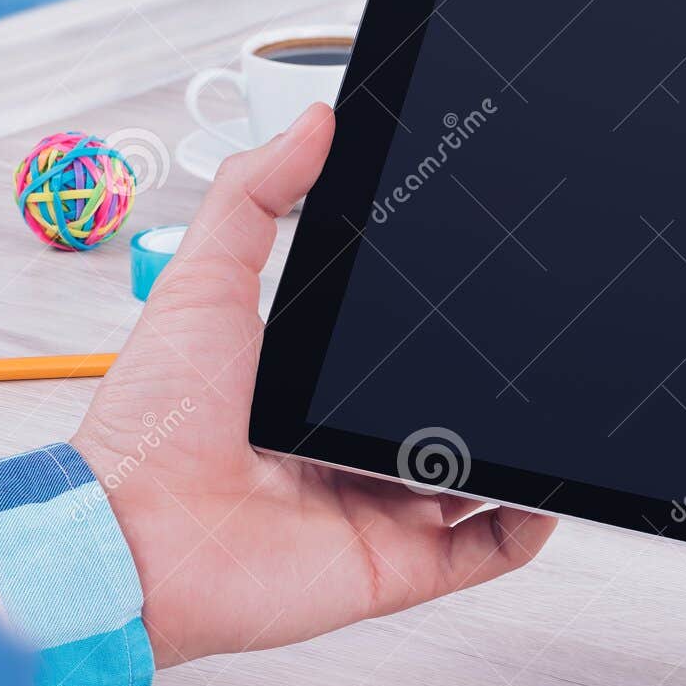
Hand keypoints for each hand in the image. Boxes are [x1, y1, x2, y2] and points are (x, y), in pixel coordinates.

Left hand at [72, 104, 555, 667]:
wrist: (132, 537)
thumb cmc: (154, 424)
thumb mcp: (204, 283)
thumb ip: (256, 197)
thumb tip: (316, 121)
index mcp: (317, 385)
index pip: (402, 349)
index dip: (447, 318)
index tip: (487, 276)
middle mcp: (354, 445)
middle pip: (450, 411)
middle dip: (494, 381)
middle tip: (532, 338)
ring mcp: (382, 506)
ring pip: (482, 476)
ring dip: (523, 448)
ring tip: (553, 405)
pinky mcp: (398, 564)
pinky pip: (487, 548)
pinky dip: (527, 523)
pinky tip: (545, 487)